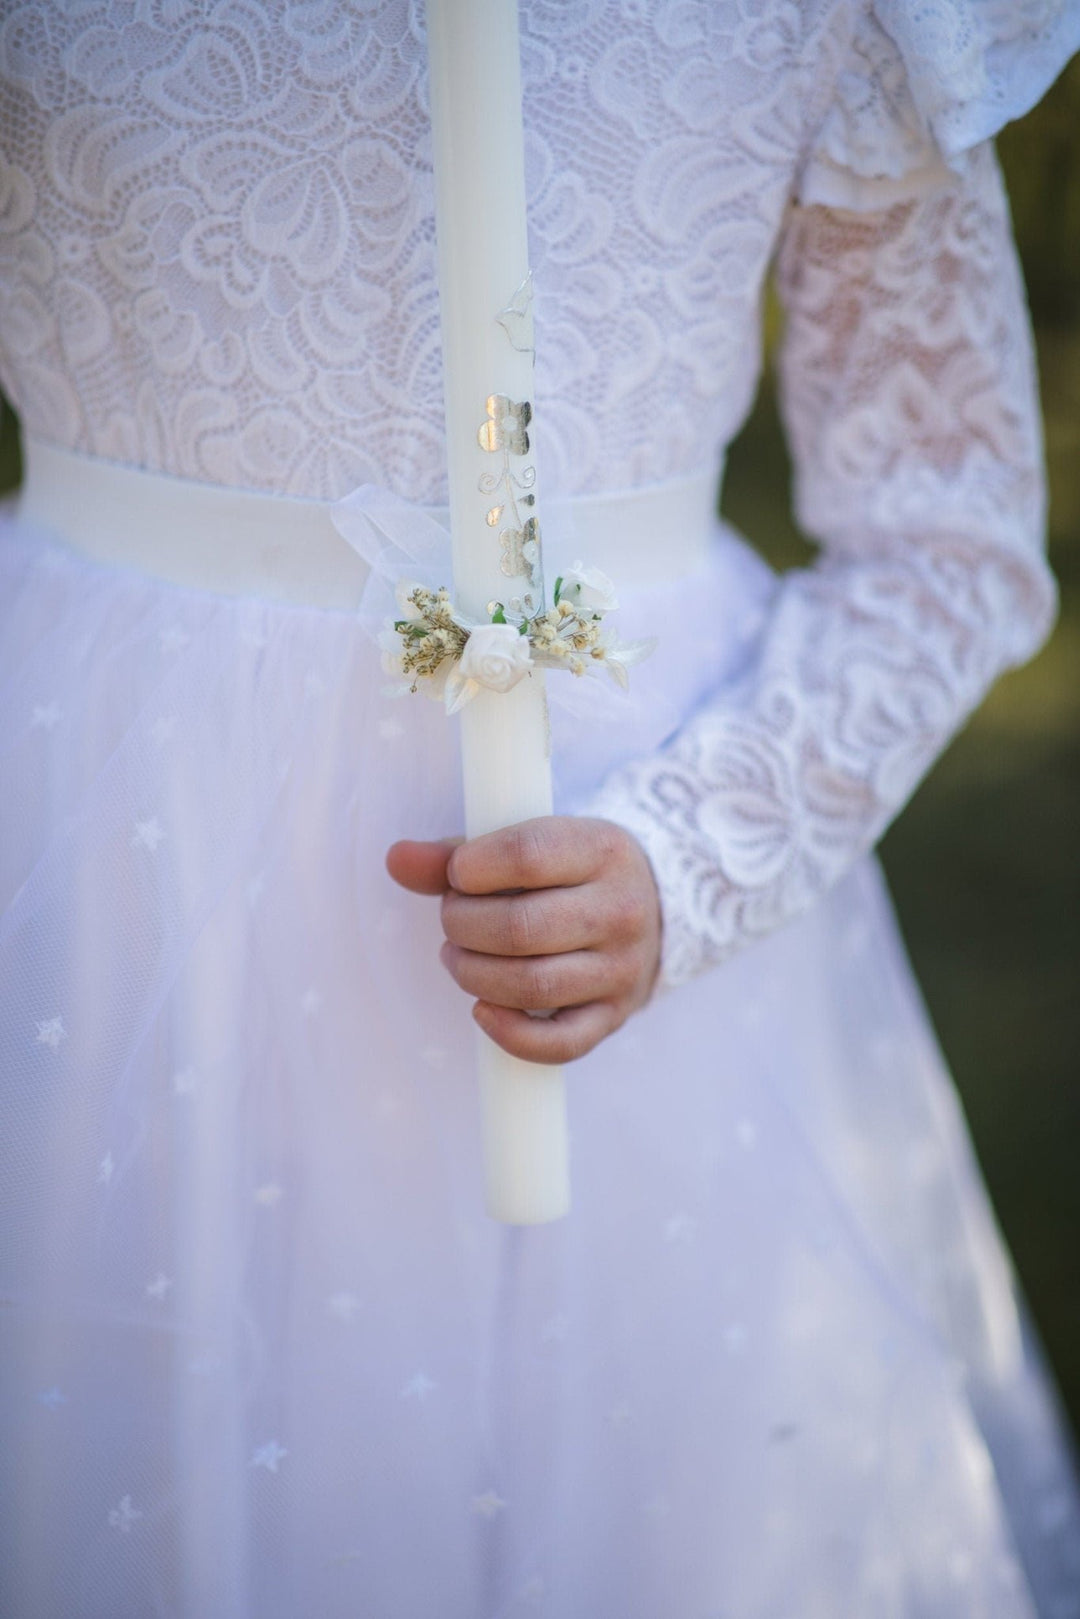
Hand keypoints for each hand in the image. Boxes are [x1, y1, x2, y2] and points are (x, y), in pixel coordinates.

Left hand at [386, 817, 661, 1063]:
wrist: (651, 907)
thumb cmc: (569, 872)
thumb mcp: (531, 844)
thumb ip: (458, 853)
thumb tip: (397, 859)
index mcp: (602, 850)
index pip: (527, 856)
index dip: (472, 868)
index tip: (459, 874)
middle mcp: (620, 910)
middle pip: (521, 928)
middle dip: (463, 925)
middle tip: (452, 919)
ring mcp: (621, 968)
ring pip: (533, 985)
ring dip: (473, 974)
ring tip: (458, 957)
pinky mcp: (613, 1016)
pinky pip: (559, 1044)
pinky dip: (510, 1034)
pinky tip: (482, 1010)